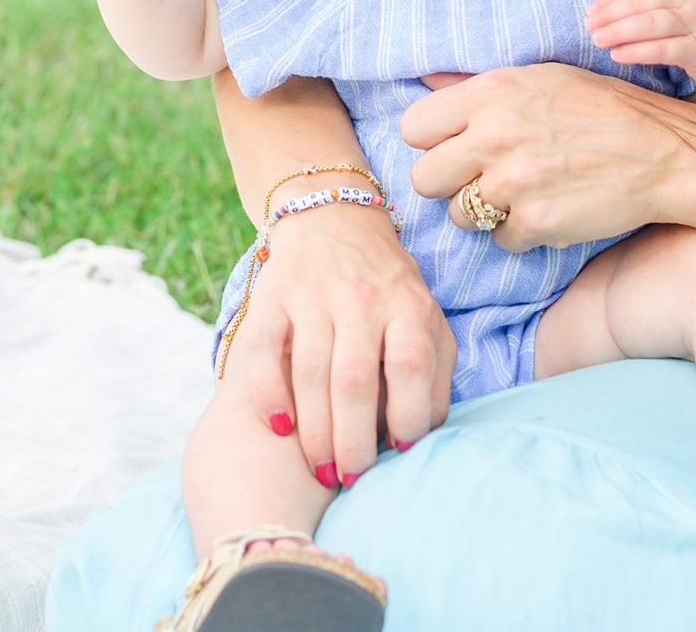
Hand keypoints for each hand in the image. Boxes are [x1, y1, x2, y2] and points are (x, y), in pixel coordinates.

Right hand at [220, 202, 455, 487]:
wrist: (333, 218)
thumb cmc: (386, 287)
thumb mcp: (423, 316)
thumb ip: (432, 369)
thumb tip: (418, 435)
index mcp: (406, 304)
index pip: (410, 368)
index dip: (406, 418)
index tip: (399, 453)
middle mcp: (360, 298)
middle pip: (356, 381)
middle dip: (354, 441)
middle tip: (351, 478)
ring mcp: (312, 296)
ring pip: (311, 374)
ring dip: (315, 432)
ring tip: (322, 469)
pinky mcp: (271, 297)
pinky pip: (264, 352)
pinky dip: (269, 394)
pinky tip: (279, 427)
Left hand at [402, 63, 695, 250]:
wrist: (667, 153)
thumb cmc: (602, 110)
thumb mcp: (539, 78)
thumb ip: (477, 86)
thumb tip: (425, 82)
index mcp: (492, 92)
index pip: (413, 126)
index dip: (432, 142)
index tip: (454, 147)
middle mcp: (495, 135)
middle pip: (424, 177)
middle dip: (449, 182)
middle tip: (481, 179)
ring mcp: (514, 182)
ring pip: (458, 215)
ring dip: (483, 212)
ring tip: (520, 194)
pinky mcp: (536, 223)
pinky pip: (500, 240)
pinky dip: (521, 233)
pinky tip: (548, 210)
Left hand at [585, 0, 695, 88]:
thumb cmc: (695, 22)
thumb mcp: (676, 0)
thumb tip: (600, 8)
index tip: (591, 10)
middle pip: (644, 1)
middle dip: (612, 14)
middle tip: (590, 26)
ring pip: (651, 24)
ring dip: (619, 31)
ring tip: (598, 40)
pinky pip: (662, 49)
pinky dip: (636, 51)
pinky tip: (617, 55)